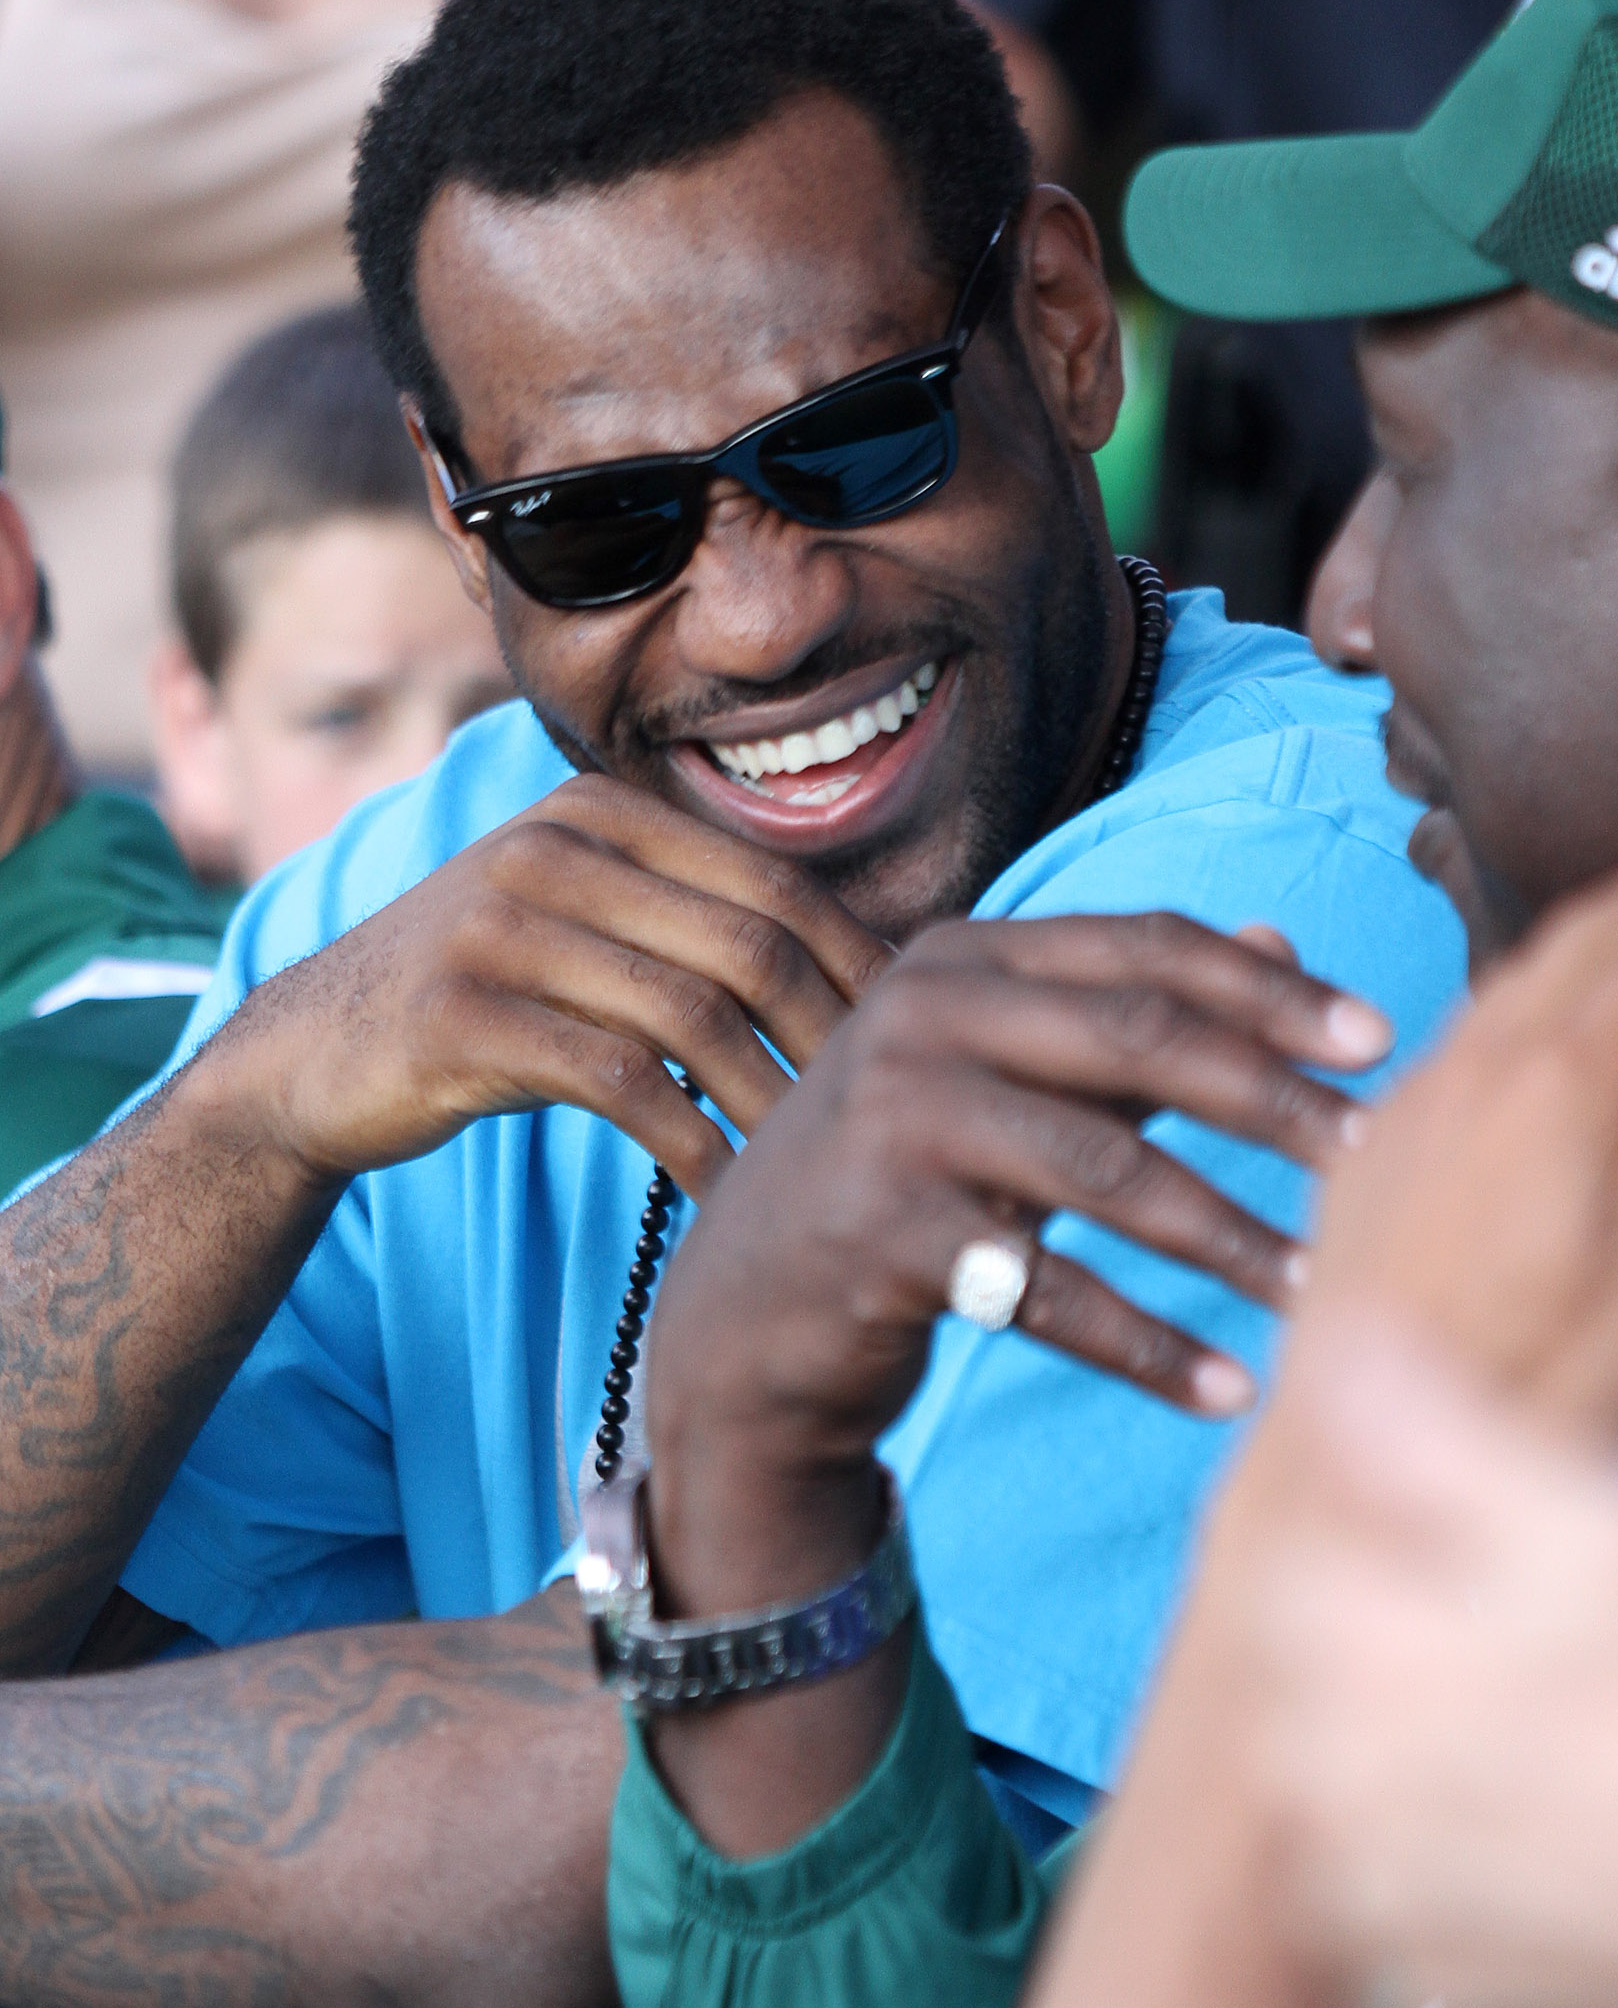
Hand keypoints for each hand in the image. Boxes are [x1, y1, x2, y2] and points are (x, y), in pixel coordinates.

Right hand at [201, 773, 893, 1195]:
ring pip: (693, 1014)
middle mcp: (554, 847)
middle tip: (887, 1115)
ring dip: (772, 1101)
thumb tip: (867, 966)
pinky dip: (692, 1144)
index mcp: (601, 813)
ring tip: (821, 1165)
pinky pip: (621, 1082)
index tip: (915, 1041)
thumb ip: (691, 922)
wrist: (311, 1052)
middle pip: (748, 943)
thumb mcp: (583, 924)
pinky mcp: (465, 1014)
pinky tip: (730, 1193)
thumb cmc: (487, 997)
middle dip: (834, 1035)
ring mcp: (503, 925)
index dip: (858, 961)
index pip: (774, 882)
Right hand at [644, 910, 1392, 1569]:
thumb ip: (1133, 1010)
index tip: (1381, 1041)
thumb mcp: (1009, 1075)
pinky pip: (1048, 1291)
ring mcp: (891, 1116)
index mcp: (967, 955)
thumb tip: (1282, 939)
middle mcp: (922, 1012)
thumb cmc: (905, 1178)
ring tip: (1325, 1294)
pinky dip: (1148, 1347)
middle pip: (1143, 1041)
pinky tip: (1228, 1393)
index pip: (1148, 948)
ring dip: (1232, 1240)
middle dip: (1275, 1102)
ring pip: (1107, 1171)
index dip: (1271, 992)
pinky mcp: (879, 1230)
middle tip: (1379, 1157)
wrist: (743, 1312)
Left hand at [1234, 1317, 1617, 2007]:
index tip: (1469, 1559)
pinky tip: (1524, 1828)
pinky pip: (1365, 1885)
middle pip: (1295, 1667)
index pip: (1291, 1559)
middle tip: (1512, 1647)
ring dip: (1391, 1746)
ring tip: (1526, 1739)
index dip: (1382, 1545)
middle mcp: (1329, 1782)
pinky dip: (1422, 1853)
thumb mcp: (1591, 1525)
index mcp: (1355, 1655)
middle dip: (1382, 1641)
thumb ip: (1431, 1435)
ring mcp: (1363, 1895)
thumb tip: (1336, 1342)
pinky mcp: (1406, 1981)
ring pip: (1320, 1774)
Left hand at [1299, 818, 1617, 1443]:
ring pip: (1510, 978)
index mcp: (1557, 1080)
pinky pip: (1456, 1028)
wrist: (1355, 1471)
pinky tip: (1540, 1000)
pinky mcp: (1372, 1153)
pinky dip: (1524, 987)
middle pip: (1577, 941)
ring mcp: (1409, 1107)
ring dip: (1594, 933)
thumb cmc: (1538, 1385)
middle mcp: (1470, 1067)